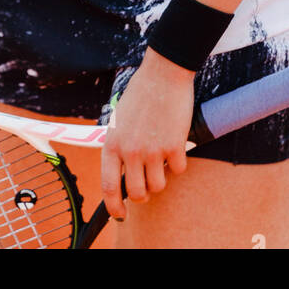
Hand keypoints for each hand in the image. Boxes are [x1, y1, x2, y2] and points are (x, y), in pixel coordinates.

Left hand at [101, 47, 193, 221]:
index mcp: (112, 144)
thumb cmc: (141, 93)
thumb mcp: (119, 120)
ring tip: (162, 157)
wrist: (163, 74)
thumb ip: (120, 145)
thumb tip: (123, 171)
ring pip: (158, 186)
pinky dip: (179, 161)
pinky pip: (178, 169)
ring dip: (162, 176)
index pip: (109, 186)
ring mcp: (152, 150)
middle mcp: (130, 151)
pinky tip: (176, 143)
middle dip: (144, 194)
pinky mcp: (174, 146)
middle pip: (137, 194)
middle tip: (148, 184)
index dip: (114, 206)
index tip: (120, 214)